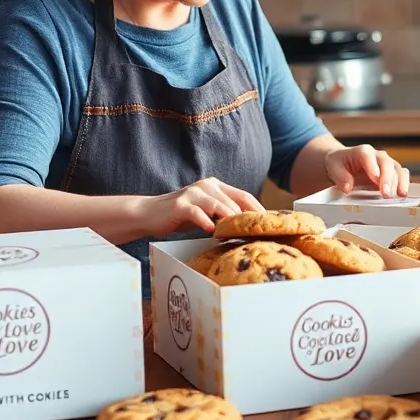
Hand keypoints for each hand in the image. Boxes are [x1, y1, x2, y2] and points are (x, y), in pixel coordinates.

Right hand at [134, 177, 264, 235]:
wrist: (150, 213)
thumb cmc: (181, 215)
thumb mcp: (206, 212)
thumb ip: (224, 215)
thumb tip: (248, 228)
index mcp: (216, 186)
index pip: (243, 195)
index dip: (258, 209)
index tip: (269, 223)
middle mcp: (207, 186)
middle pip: (234, 201)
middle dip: (246, 218)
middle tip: (257, 233)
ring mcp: (193, 194)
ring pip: (218, 205)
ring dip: (229, 219)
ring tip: (238, 232)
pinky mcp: (180, 205)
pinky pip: (197, 213)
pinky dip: (205, 221)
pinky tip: (211, 230)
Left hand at [324, 144, 409, 197]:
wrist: (344, 162)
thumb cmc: (339, 163)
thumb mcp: (334, 167)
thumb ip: (341, 176)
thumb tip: (348, 187)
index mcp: (363, 151)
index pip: (369, 157)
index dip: (373, 167)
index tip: (375, 178)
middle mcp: (377, 156)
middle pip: (386, 163)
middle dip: (387, 178)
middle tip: (386, 193)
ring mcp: (387, 164)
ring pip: (397, 169)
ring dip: (400, 182)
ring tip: (400, 195)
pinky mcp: (392, 173)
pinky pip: (402, 175)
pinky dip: (404, 184)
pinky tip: (403, 195)